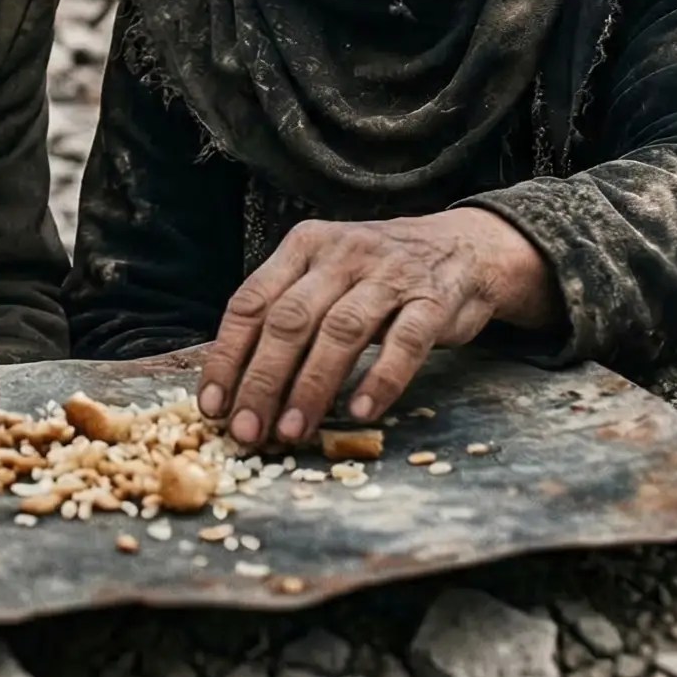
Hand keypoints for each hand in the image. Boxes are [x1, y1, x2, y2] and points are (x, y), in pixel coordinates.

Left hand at [197, 209, 558, 445]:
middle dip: (262, 380)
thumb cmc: (378, 273)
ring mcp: (390, 274)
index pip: (251, 301)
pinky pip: (405, 341)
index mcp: (304, 245)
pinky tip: (361, 411)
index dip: (228, 355)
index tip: (213, 404)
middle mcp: (342, 253)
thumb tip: (239, 384)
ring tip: (293, 431)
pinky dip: (381, 378)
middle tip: (247, 429)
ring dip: (312, 386)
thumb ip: (288, 312)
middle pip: (290, 319)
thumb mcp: (326, 273)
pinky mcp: (433, 300)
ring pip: (341, 331)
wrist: (464, 246)